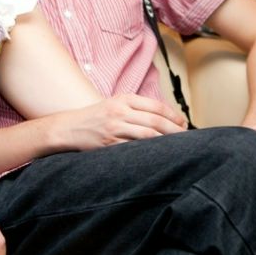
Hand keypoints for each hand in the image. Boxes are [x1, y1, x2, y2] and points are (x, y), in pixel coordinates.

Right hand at [52, 93, 187, 149]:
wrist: (70, 128)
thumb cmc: (96, 117)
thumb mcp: (115, 104)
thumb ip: (137, 108)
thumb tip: (167, 118)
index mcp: (123, 99)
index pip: (156, 106)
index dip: (173, 116)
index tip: (183, 123)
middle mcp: (120, 111)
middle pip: (155, 121)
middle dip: (175, 130)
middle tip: (186, 137)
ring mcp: (115, 128)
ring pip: (148, 135)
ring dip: (166, 142)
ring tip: (177, 147)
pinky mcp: (110, 144)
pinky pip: (135, 148)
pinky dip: (149, 152)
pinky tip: (158, 155)